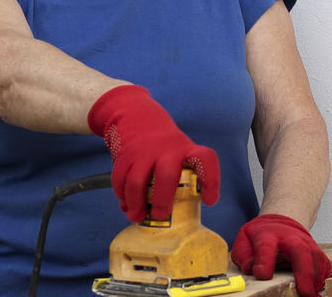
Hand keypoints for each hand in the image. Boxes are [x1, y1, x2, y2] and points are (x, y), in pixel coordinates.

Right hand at [87, 84, 219, 221]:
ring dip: (135, 204)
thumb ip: (177, 179)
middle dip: (162, 201)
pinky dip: (122, 195)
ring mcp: (144, 151)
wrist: (137, 115)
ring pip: (137, 182)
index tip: (210, 200)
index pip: (205, 160)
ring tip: (136, 216)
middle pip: (167, 176)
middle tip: (160, 216)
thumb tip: (165, 216)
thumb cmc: (164, 145)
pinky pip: (120, 180)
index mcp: (186, 149)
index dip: (211, 180)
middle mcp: (167, 149)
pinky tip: (126, 202)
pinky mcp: (125, 154)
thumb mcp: (179, 152)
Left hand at [231, 214, 330, 296]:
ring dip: (316, 278)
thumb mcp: (244, 241)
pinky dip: (322, 276)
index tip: (263, 275)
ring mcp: (305, 241)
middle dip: (304, 272)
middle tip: (304, 292)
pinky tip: (315, 288)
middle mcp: (290, 237)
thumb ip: (244, 256)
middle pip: (300, 250)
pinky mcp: (315, 249)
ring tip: (310, 295)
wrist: (280, 222)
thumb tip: (251, 270)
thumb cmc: (261, 236)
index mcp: (267, 235)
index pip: (266, 246)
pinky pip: (324, 262)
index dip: (264, 261)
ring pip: (316, 257)